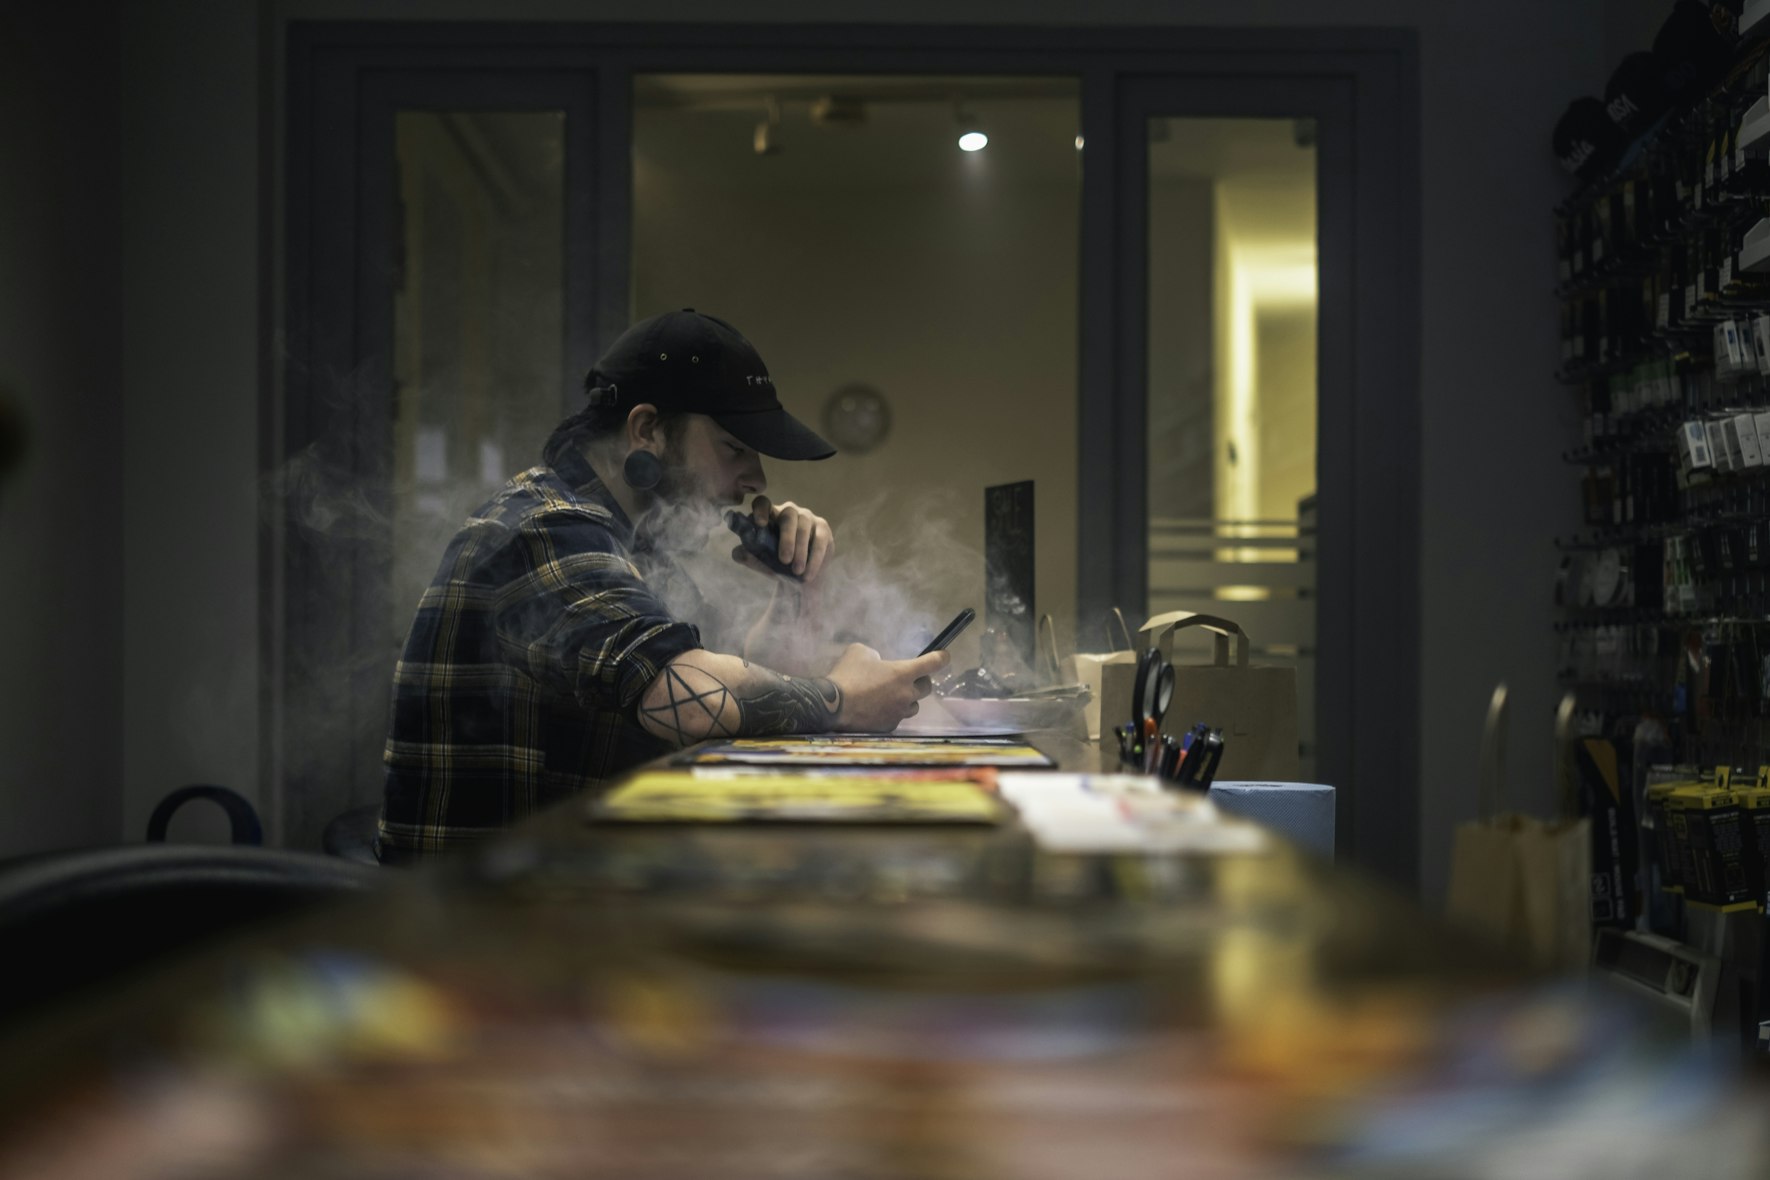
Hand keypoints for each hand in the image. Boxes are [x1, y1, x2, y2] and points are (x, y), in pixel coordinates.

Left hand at [730, 496, 834, 581]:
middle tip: (784, 560)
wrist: (799, 580)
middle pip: (788, 516)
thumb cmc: (777, 565)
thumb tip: (737, 552)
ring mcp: (808, 518)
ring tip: (796, 571)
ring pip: (804, 527)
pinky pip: (819, 540)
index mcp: (770, 515)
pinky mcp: (823, 529)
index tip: (760, 524)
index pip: (763, 503)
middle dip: (787, 538)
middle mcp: (789, 512)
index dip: (761, 510)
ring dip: (800, 550)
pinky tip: (808, 574)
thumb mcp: (760, 562)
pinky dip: (814, 559)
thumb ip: (747, 556)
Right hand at [824, 644, 950, 731]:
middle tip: (912, 678)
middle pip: (927, 687)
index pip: (932, 663)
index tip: (945, 656)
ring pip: (913, 706)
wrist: (832, 705)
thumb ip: (875, 655)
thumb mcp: (859, 652)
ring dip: (908, 699)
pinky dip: (893, 712)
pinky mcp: (889, 726)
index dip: (941, 658)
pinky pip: (897, 718)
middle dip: (922, 681)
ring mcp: (898, 712)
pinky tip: (880, 709)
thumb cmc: (846, 675)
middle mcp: (906, 694)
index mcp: (903, 673)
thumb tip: (878, 663)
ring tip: (893, 696)